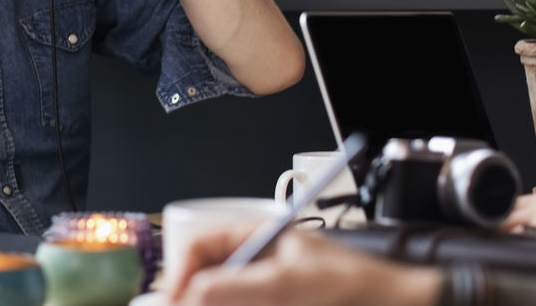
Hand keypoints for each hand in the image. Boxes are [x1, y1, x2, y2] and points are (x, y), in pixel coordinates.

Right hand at [166, 225, 442, 305]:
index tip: (175, 302)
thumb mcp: (291, 286)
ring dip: (214, 305)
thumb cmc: (360, 289)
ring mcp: (267, 292)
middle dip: (196, 299)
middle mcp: (258, 264)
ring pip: (223, 300)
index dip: (182, 274)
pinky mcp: (277, 305)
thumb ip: (237, 288)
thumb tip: (190, 295)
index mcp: (259, 238)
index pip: (201, 247)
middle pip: (206, 281)